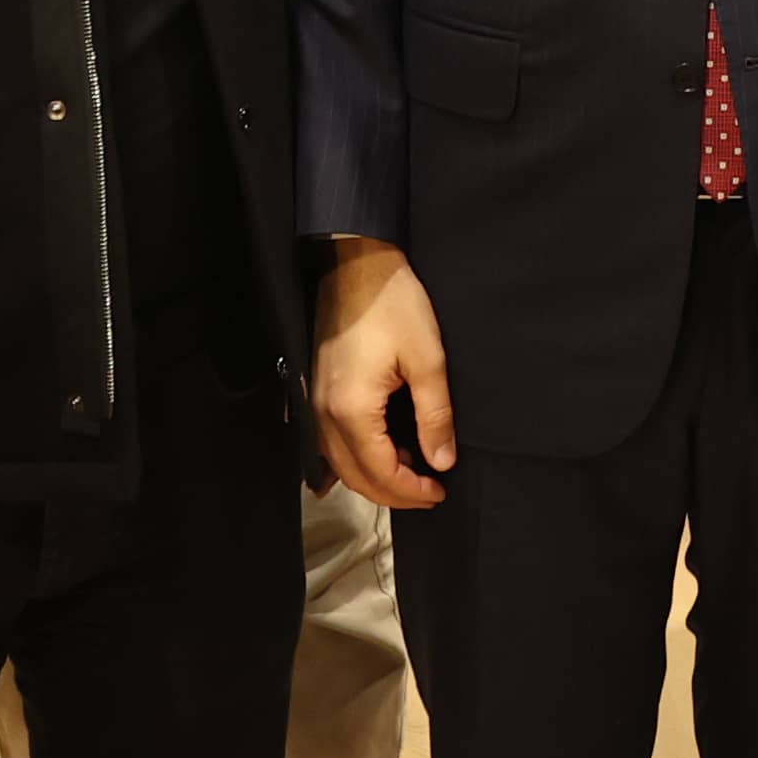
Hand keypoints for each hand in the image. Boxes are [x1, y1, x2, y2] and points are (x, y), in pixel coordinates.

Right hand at [315, 240, 455, 509]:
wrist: (356, 265)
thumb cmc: (395, 306)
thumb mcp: (427, 360)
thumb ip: (434, 416)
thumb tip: (442, 462)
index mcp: (352, 411)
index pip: (380, 473)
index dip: (411, 491)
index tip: (440, 492)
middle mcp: (324, 415)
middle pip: (355, 476)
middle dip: (393, 493)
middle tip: (429, 492)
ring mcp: (315, 404)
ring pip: (339, 463)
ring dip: (373, 477)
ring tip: (411, 473)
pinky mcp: (315, 391)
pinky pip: (330, 442)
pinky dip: (355, 458)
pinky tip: (380, 452)